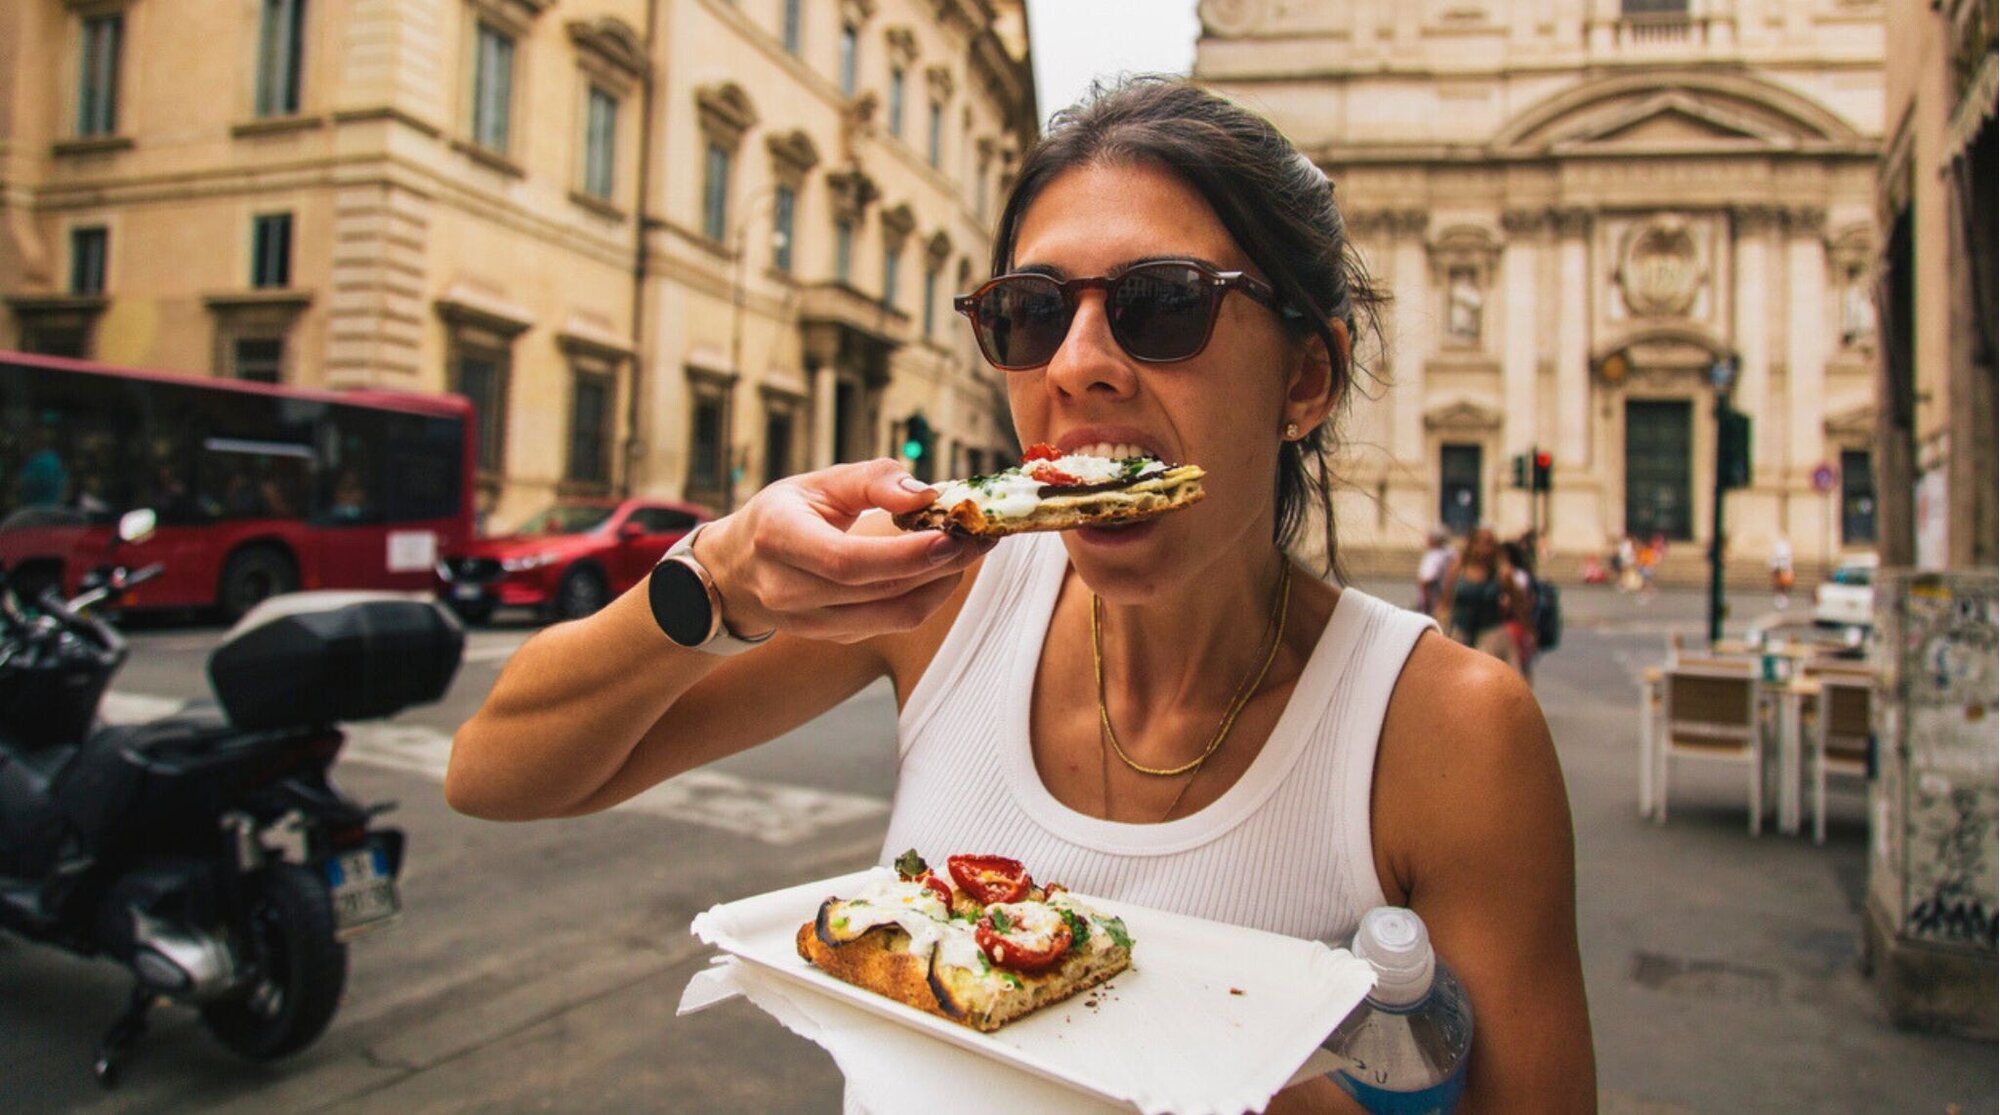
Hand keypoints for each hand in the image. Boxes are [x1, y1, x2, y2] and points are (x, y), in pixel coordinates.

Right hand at [694, 459, 991, 643]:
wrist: (736, 570)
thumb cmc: (782, 517)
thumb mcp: (817, 483)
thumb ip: (872, 480)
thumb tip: (926, 493)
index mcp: (778, 540)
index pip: (847, 561)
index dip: (905, 555)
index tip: (952, 535)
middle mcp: (788, 591)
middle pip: (879, 591)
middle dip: (940, 564)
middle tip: (981, 535)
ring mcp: (809, 624)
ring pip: (894, 615)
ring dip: (942, 584)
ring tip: (970, 549)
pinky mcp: (833, 638)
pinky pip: (891, 623)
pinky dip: (926, 596)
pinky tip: (943, 568)